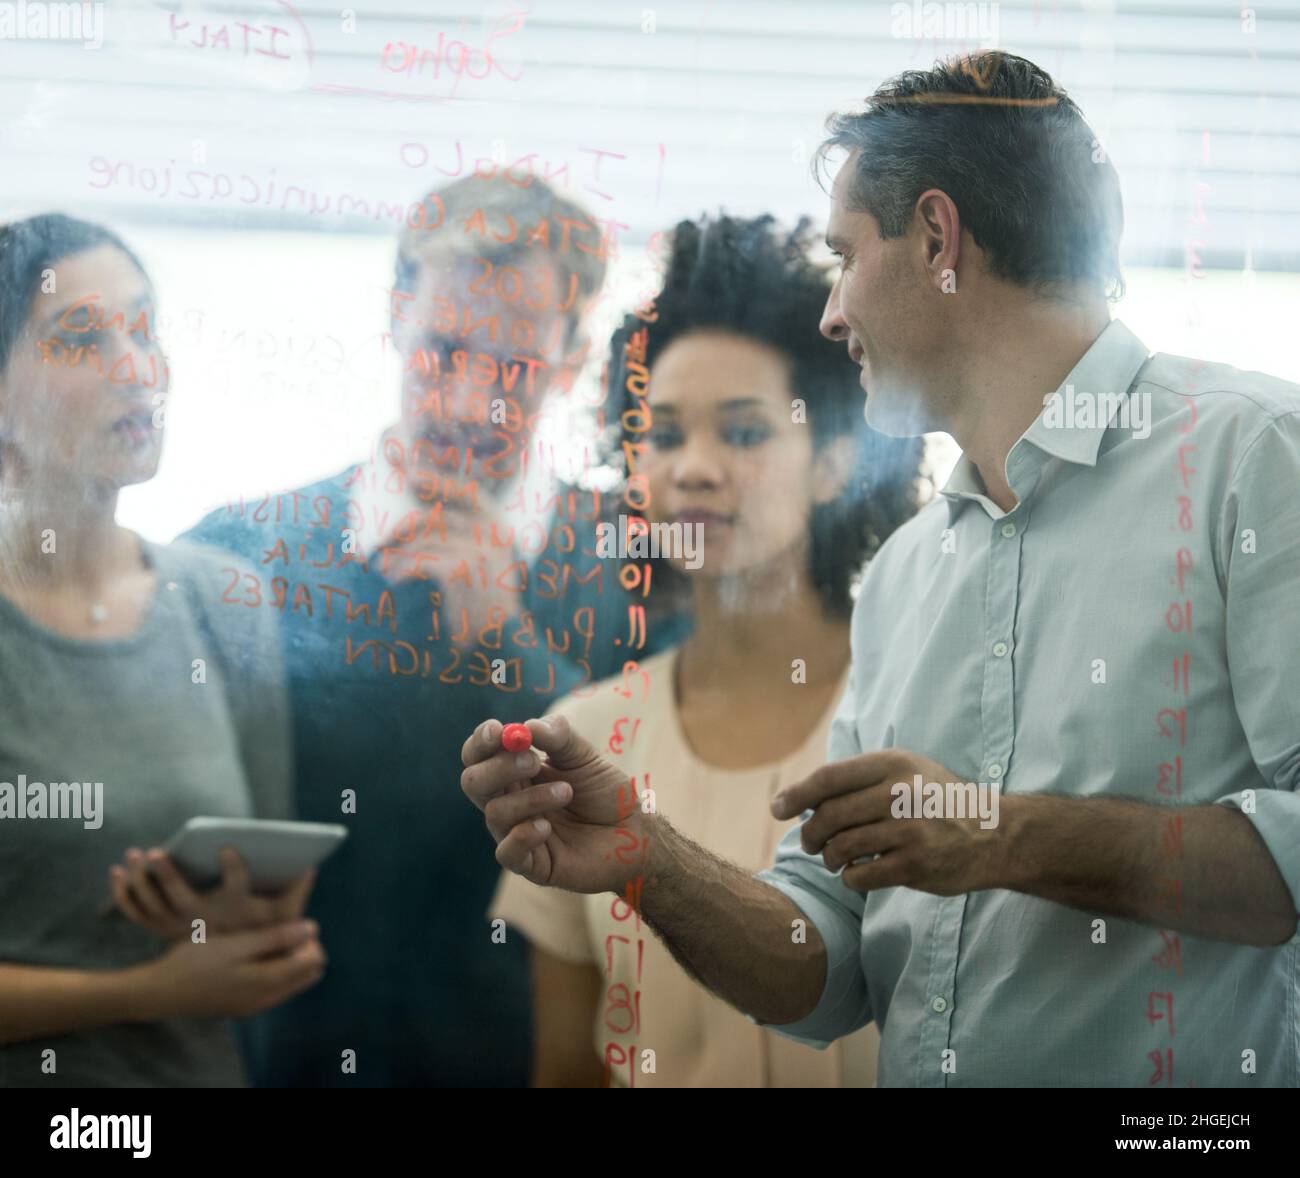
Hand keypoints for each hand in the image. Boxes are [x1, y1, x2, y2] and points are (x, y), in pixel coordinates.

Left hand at [109, 846, 315, 938]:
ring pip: (153, 906)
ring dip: (139, 881)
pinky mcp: (164, 930)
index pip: (236, 889)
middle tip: (154, 852)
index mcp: (235, 912)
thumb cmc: (262, 932)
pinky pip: (138, 914)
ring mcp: (181, 928)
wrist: (231, 971)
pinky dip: (124, 895)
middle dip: (166, 875)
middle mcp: (206, 922)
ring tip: (133, 855)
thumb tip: (311, 866)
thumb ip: (298, 893)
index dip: (232, 870)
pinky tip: (117, 873)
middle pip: (181, 899)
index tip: (226, 848)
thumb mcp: (284, 917)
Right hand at [136, 921, 326, 1020]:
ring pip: (292, 979)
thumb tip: (313, 927)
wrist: (160, 992)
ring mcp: (255, 1006)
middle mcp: (267, 1000)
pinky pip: (275, 986)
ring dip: (288, 958)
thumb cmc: (195, 962)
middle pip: (308, 972)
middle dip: (303, 948)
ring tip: (263, 938)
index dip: (307, 937)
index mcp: (268, 983)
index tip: (286, 921)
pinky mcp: (243, 1006)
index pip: (314, 960)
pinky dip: (274, 968)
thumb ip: (274, 938)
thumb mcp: (235, 944)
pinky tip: (251, 953)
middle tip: (277, 929)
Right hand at [460, 714, 648, 893]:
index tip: (497, 731)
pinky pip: (506, 852)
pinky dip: (523, 835)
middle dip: (498, 767)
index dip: (479, 742)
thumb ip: (558, 736)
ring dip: (531, 798)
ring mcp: (515, 832)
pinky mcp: (530, 864)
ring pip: (494, 812)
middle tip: (533, 761)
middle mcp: (508, 801)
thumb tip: (526, 727)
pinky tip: (548, 828)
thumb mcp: (584, 755)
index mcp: (514, 772)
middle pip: (472, 782)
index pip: (477, 756)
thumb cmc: (604, 792)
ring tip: (566, 792)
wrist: (633, 831)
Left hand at [770, 748, 1010, 895]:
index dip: (796, 795)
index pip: (829, 778)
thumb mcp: (905, 772)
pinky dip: (850, 878)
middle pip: (830, 816)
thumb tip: (800, 798)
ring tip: (834, 859)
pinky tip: (858, 874)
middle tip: (810, 843)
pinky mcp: (916, 865)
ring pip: (841, 847)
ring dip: (829, 858)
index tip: (777, 809)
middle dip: (810, 834)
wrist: (994, 835)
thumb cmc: (937, 801)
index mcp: (894, 764)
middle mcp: (901, 793)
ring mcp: (910, 830)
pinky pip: (860, 876)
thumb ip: (859, 780)